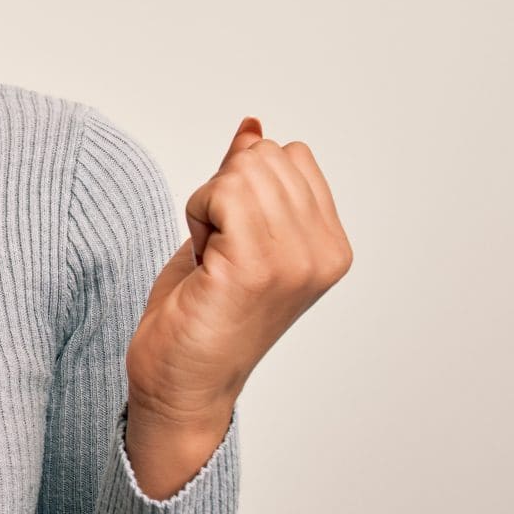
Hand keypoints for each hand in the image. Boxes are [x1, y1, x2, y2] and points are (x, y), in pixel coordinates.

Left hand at [126, 116, 351, 426]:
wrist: (181, 384)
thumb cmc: (200, 314)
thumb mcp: (229, 232)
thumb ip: (245, 181)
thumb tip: (252, 128)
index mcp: (331, 244)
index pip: (292, 156)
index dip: (245, 184)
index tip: (235, 240)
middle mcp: (324, 252)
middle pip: (265, 157)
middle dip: (224, 192)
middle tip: (217, 252)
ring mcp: (296, 260)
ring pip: (242, 170)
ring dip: (208, 207)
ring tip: (211, 260)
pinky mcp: (256, 266)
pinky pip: (220, 192)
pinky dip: (197, 215)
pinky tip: (202, 262)